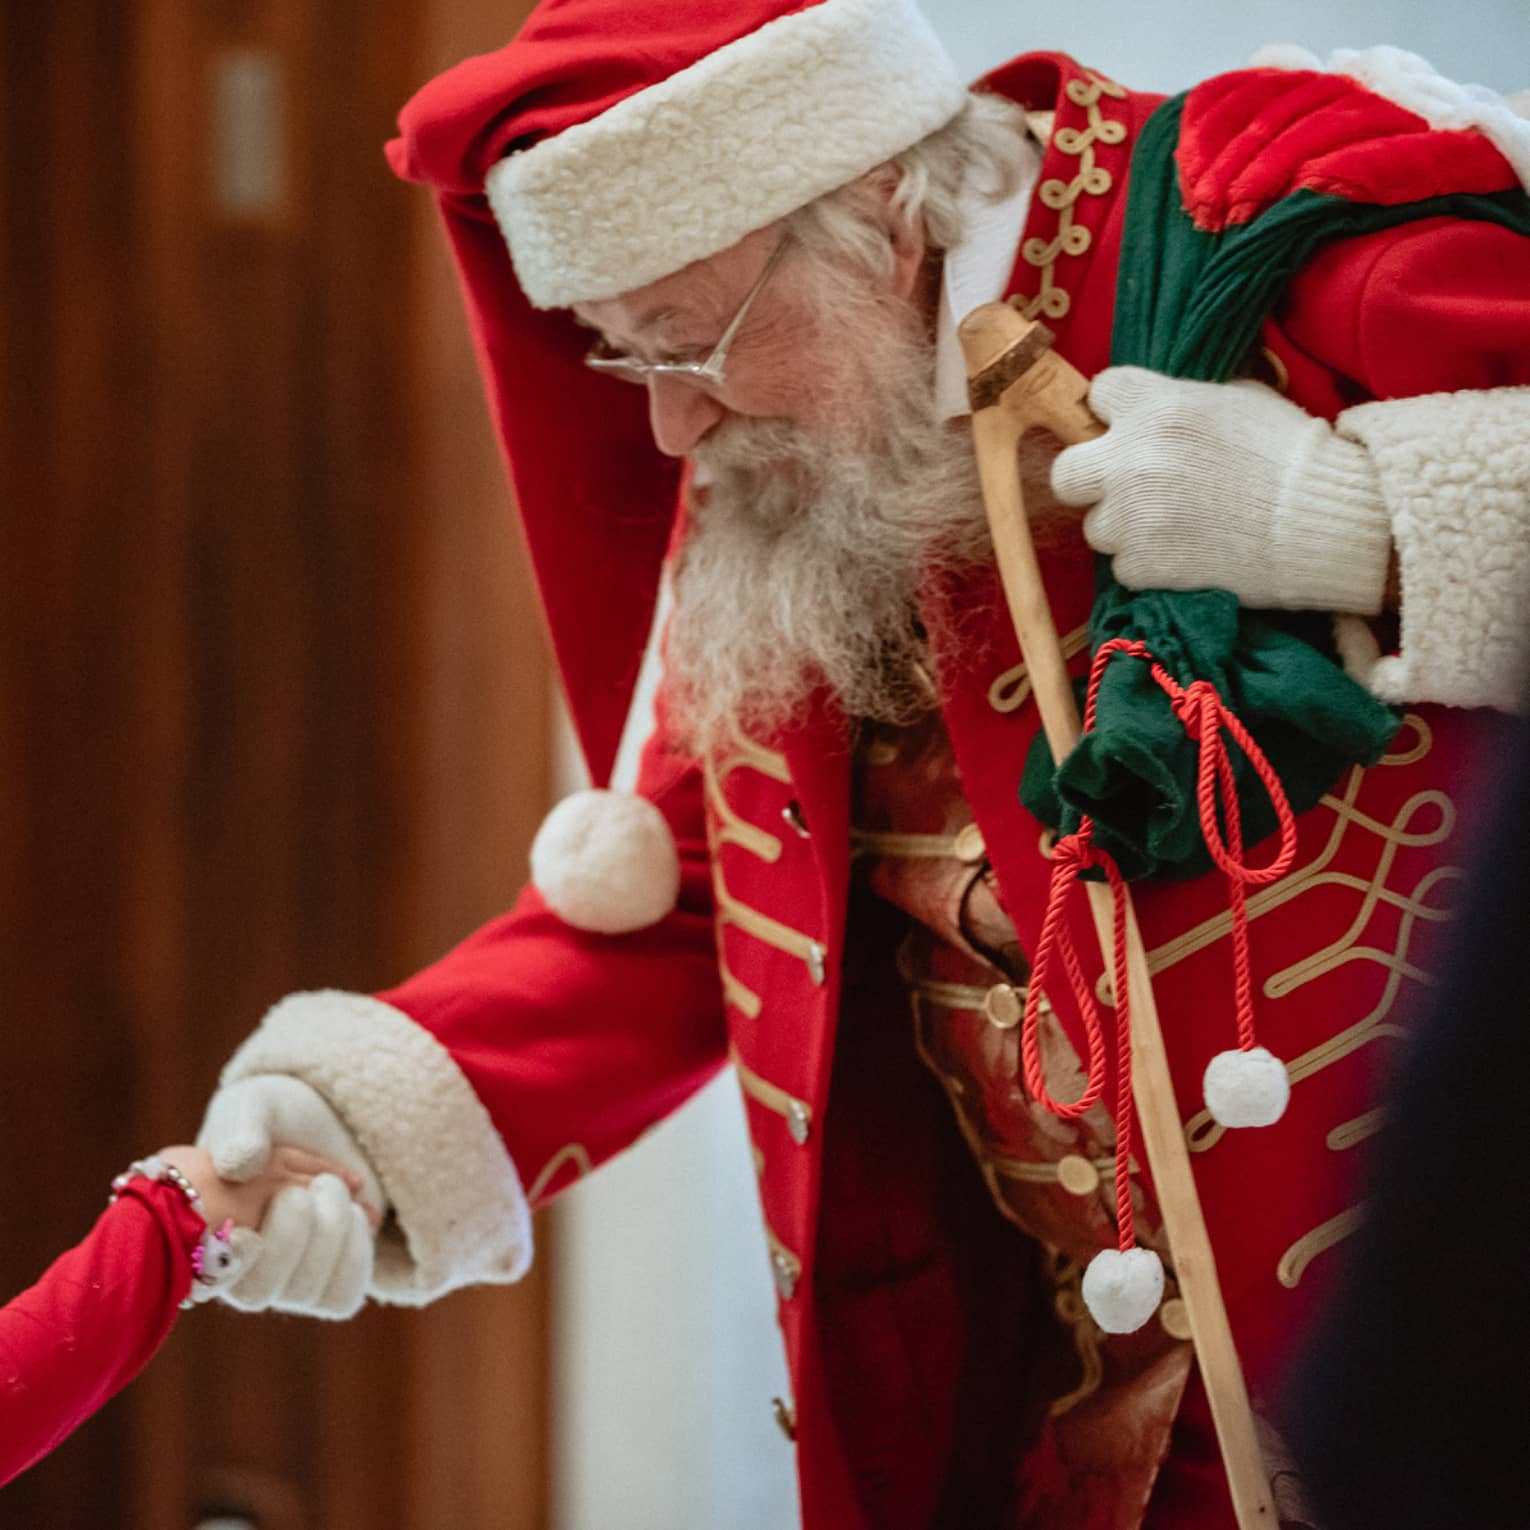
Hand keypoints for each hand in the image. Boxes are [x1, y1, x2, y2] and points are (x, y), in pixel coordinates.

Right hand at [197, 1076, 385, 1317]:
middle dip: (289, 1237)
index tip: (247, 1233)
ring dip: (326, 1237)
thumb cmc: (276, 1114)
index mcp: (199, 1232)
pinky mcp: (329, 1281)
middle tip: (302, 1192)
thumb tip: (239, 1166)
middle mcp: (238, 1269)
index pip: (207, 1271)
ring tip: (331, 1190)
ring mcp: (283, 1281)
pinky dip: (355, 1251)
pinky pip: (340, 1294)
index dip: (233, 1260)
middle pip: (259, 1291)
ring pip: (301, 1292)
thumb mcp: (252, 1109)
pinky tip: (362, 1213)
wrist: (329, 1115)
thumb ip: (241, 1132)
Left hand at [1051, 367, 1391, 613]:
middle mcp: (1132, 459)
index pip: (1100, 393)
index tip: (1135, 427)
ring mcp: (1132, 517)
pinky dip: (1148, 564)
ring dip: (1125, 528)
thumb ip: (1180, 402)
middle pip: (1066, 472)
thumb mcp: (1237, 399)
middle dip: (1091, 479)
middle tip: (1124, 488)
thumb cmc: (1291, 455)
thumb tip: (1153, 408)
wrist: (1326, 521)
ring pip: (1095, 527)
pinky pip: (1123, 567)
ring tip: (1173, 526)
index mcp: (1156, 406)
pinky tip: (1186, 553)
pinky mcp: (1142, 565)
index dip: (1118, 412)